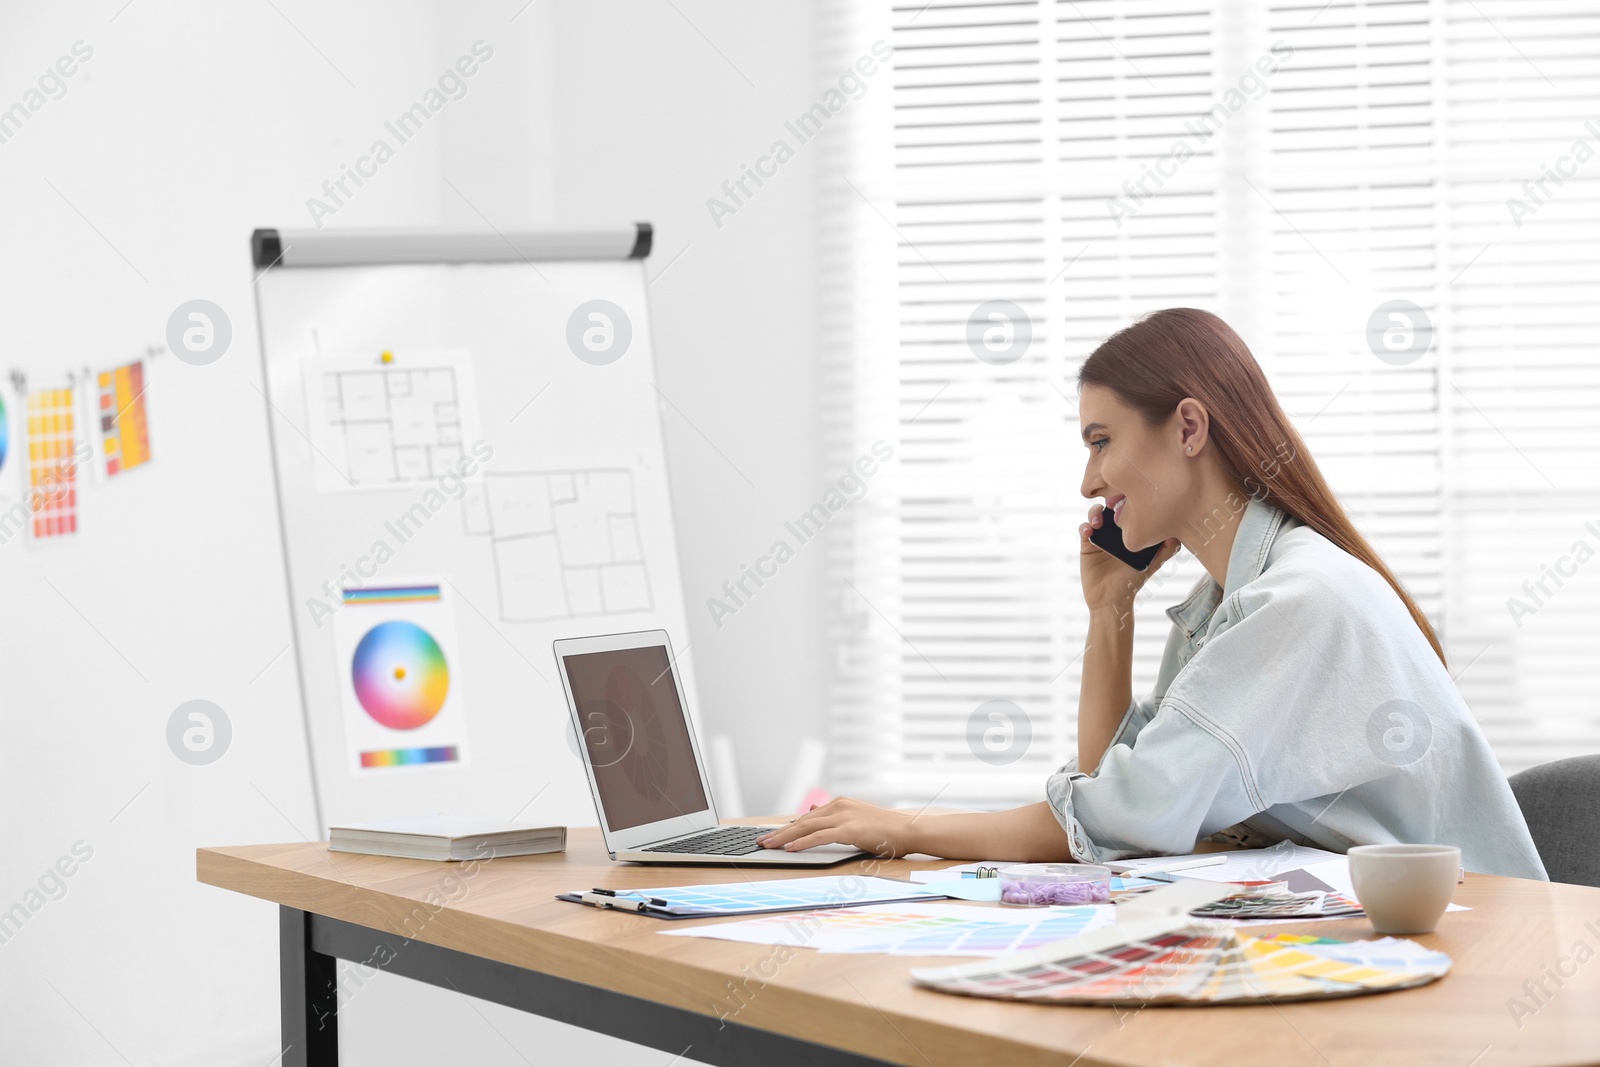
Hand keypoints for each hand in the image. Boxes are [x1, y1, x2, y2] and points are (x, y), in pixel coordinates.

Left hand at [756, 797, 915, 856]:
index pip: (808, 817)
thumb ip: (834, 817)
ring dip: (783, 837)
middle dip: (779, 832)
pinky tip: (789, 849)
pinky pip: (819, 836)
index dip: (788, 827)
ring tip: (767, 845)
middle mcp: (839, 805)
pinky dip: (801, 843)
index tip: (773, 835)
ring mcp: (843, 816)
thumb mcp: (856, 819)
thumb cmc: (886, 829)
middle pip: (802, 821)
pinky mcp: (849, 829)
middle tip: (761, 841)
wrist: (908, 830)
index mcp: (840, 803)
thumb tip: (811, 812)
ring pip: (806, 827)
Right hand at [1079, 503, 1180, 610]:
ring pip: (1096, 514)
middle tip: (1112, 505)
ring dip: (1095, 512)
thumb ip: (1168, 548)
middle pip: (1112, 506)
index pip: (1129, 508)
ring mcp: (1101, 535)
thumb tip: (1178, 531)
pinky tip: (1090, 531)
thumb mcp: (1154, 563)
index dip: (1129, 500)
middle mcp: (1116, 530)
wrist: (1112, 599)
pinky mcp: (1088, 544)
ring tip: (1099, 522)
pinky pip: (1084, 529)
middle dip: (1111, 501)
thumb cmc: (1134, 581)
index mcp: (1131, 531)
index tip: (1131, 499)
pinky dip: (1085, 526)